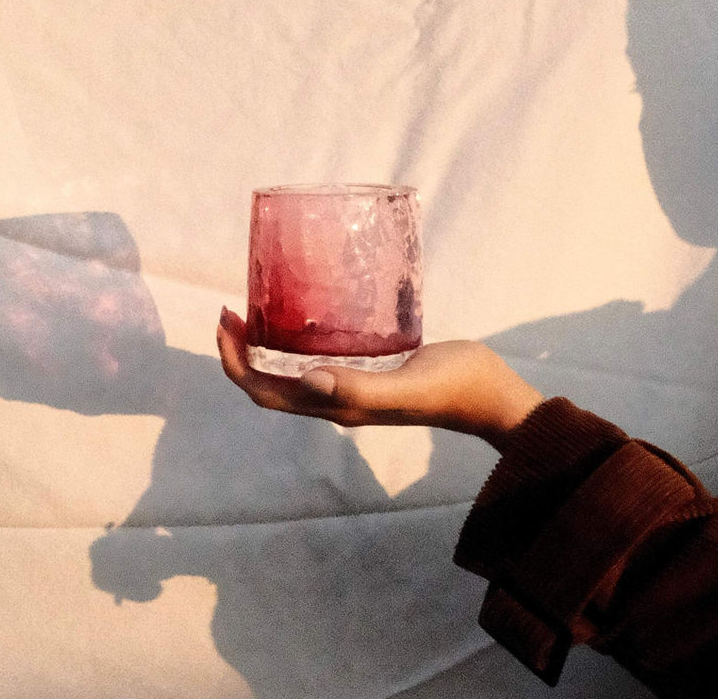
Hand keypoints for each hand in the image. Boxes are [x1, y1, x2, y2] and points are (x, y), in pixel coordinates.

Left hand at [216, 308, 543, 450]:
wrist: (490, 395)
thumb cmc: (454, 388)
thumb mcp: (407, 386)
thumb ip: (359, 388)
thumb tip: (306, 379)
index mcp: (338, 407)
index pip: (267, 393)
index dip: (237, 364)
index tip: (227, 323)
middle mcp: (338, 401)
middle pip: (270, 384)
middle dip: (242, 352)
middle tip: (232, 310)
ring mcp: (354, 387)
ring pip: (291, 373)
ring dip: (265, 348)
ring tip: (256, 310)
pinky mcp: (371, 371)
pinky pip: (320, 359)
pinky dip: (298, 342)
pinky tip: (306, 316)